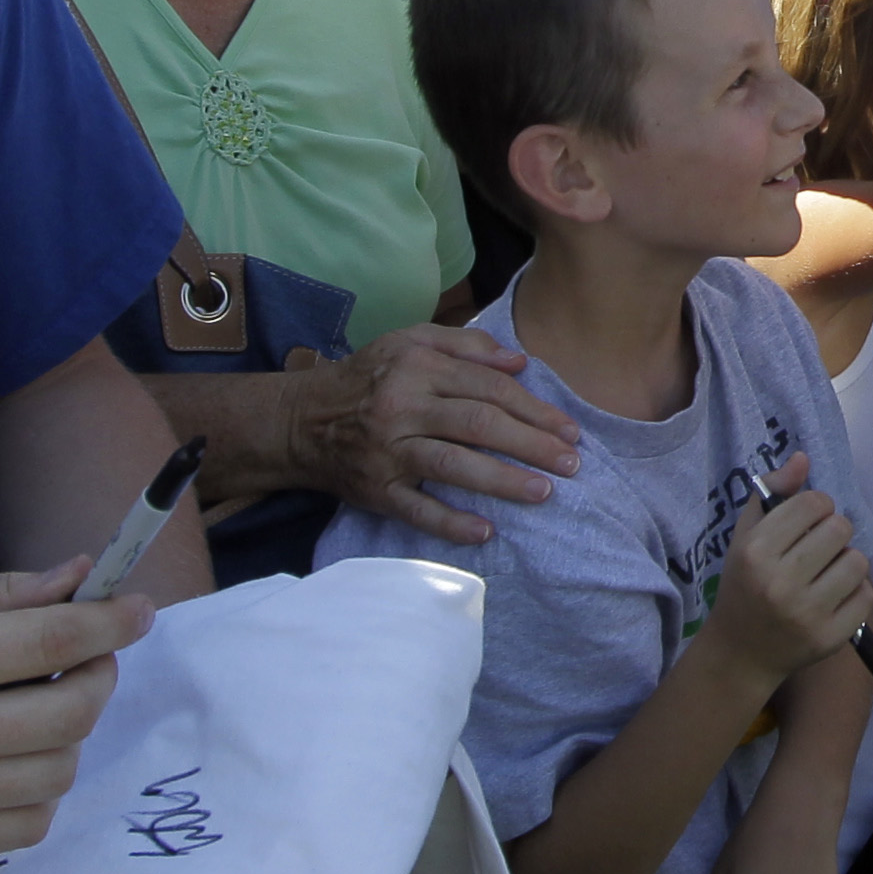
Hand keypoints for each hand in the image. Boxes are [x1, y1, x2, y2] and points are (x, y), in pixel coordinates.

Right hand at [0, 558, 151, 863]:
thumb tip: (77, 582)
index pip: (49, 644)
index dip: (110, 624)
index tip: (137, 609)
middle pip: (68, 714)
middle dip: (100, 676)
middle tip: (90, 657)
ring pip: (55, 774)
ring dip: (70, 734)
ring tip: (42, 705)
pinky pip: (23, 827)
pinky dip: (39, 789)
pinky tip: (14, 757)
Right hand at [275, 325, 587, 545]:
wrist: (301, 421)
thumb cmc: (369, 378)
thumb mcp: (409, 342)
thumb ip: (465, 345)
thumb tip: (519, 362)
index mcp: (417, 367)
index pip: (488, 388)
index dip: (534, 409)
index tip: (569, 429)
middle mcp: (403, 408)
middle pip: (477, 425)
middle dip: (531, 444)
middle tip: (570, 463)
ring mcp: (388, 452)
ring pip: (452, 466)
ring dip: (502, 481)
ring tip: (543, 492)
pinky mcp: (375, 491)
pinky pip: (416, 510)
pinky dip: (450, 523)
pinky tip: (485, 532)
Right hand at [703, 456, 871, 687]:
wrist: (740, 652)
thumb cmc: (744, 585)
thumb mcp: (745, 537)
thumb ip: (773, 493)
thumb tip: (803, 458)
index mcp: (755, 551)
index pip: (813, 503)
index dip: (816, 507)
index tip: (807, 522)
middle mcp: (779, 582)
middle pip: (840, 528)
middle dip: (834, 532)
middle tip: (819, 548)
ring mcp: (807, 613)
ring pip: (858, 561)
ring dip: (847, 562)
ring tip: (828, 572)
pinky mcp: (829, 637)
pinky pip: (866, 595)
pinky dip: (855, 592)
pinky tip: (834, 597)